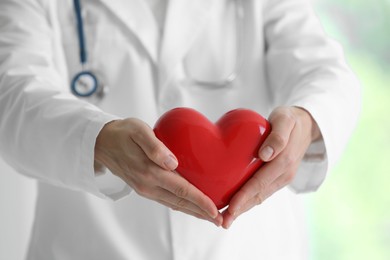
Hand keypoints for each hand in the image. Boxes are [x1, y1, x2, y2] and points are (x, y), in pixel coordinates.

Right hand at [94, 118, 222, 225]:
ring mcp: (145, 189)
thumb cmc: (122, 133)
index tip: (215, 210)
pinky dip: (182, 206)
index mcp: (149, 172)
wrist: (101, 143)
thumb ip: (154, 146)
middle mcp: (148, 185)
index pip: (181, 190)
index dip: (200, 201)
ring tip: (211, 217)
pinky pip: (167, 200)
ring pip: (174, 204)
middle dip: (202, 213)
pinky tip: (191, 205)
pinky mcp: (144, 188)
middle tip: (221, 220)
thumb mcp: (137, 131)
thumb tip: (172, 162)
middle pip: (181, 203)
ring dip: (193, 212)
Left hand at [222, 106, 320, 228]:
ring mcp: (282, 178)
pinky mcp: (278, 178)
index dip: (244, 197)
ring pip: (260, 196)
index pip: (260, 183)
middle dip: (240, 210)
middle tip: (223, 222)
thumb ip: (277, 137)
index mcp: (284, 162)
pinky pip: (262, 191)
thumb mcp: (285, 120)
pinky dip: (249, 200)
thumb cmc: (290, 120)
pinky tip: (236, 205)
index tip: (230, 208)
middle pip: (258, 195)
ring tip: (226, 219)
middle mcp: (284, 174)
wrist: (305, 124)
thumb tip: (265, 155)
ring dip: (243, 209)